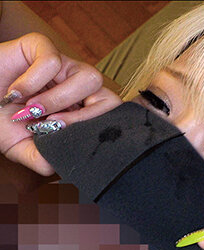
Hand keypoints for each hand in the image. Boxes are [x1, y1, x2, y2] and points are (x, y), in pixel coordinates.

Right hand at [0, 32, 121, 174]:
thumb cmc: (1, 120)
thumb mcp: (22, 148)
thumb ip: (42, 159)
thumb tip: (58, 166)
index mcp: (80, 109)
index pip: (110, 116)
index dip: (94, 126)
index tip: (63, 134)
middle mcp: (78, 87)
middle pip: (108, 98)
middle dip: (83, 116)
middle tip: (53, 123)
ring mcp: (64, 65)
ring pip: (88, 77)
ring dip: (59, 99)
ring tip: (32, 109)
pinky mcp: (42, 46)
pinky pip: (52, 61)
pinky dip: (32, 81)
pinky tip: (15, 93)